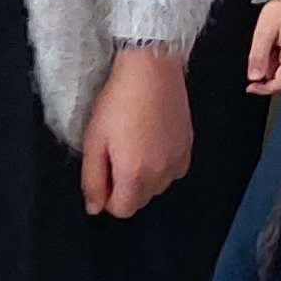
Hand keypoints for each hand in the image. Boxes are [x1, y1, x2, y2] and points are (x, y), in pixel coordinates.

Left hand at [80, 42, 191, 218]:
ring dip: (144, 178)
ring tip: (133, 145)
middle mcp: (161, 174)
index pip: (121, 210)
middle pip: (140, 200)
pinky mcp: (188, 147)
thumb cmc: (118, 101)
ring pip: (157, 187)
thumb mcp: (94, 141)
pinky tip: (151, 142)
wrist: (151, 69)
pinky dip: (161, 166)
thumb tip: (95, 207)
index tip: (101, 176)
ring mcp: (179, 160)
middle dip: (124, 188)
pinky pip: (173, 171)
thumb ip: (92, 180)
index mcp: (135, 175)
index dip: (106, 198)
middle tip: (114, 156)